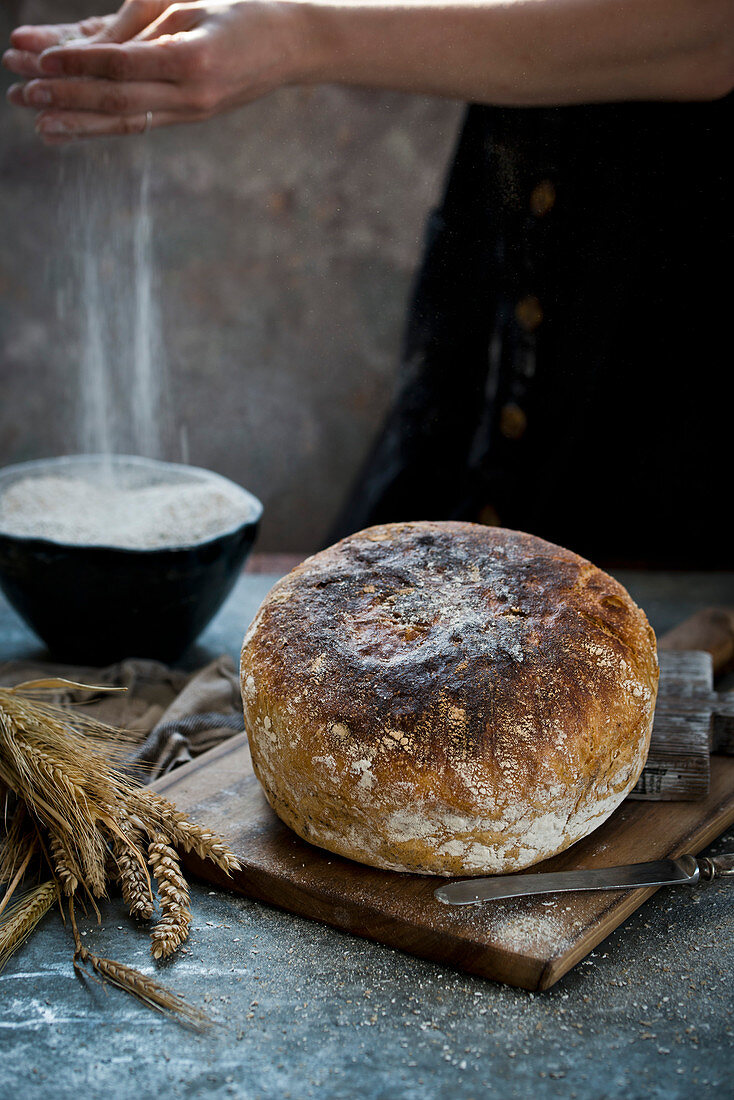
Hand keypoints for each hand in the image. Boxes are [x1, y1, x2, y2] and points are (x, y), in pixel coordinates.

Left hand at [3, 0, 311, 142]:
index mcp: (195, 60)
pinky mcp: (188, 116)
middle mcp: (193, 96)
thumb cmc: (241, 9)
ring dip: (74, 120)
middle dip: (66, 96)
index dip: (79, 62)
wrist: (293, 44)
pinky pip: (136, 122)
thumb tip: (88, 45)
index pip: (124, 65)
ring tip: (32, 117)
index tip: (39, 59)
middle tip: (21, 91)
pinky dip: (97, 125)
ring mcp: (191, 112)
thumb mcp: (190, 3)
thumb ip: (141, 23)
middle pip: (117, 101)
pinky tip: (64, 128)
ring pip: (123, 121)